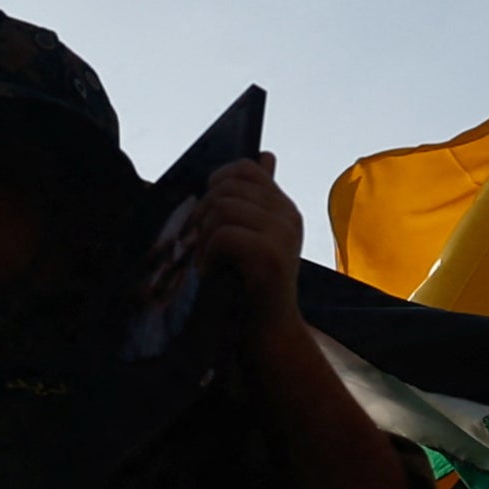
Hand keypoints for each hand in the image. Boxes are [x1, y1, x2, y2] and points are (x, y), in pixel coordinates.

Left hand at [192, 154, 308, 323]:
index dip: (217, 182)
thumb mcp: (250, 237)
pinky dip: (209, 253)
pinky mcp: (272, 256)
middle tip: (199, 244)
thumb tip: (266, 154)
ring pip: (224, 207)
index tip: (207, 213)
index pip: (246, 168)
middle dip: (203, 213)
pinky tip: (211, 273)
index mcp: (283, 208)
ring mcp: (283, 234)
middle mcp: (288, 216)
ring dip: (204, 235)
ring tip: (206, 260)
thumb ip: (252, 202)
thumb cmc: (248, 287)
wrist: (266, 334)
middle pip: (228, 187)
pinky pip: (225, 234)